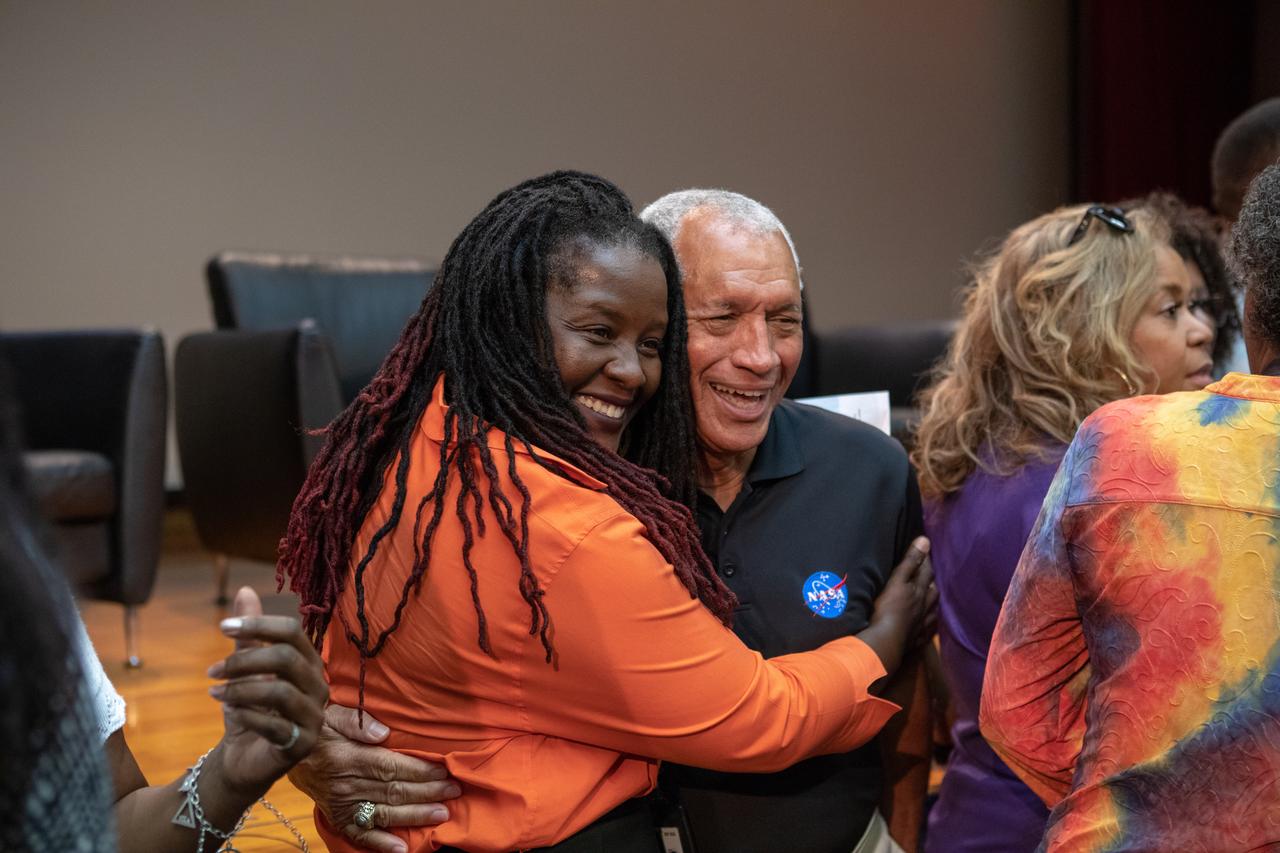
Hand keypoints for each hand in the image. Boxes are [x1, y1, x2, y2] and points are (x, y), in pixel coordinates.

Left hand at [205, 586, 327, 799]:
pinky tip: (229, 713)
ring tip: (215, 693)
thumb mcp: (245, 669)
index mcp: (308, 663)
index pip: (292, 632)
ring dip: (240, 690)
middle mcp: (318, 686)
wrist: (244, 758)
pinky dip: (247, 716)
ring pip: (280, 692)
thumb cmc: (249, 709)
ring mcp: (314, 716)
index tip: (222, 627)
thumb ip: (249, 635)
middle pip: (286, 658)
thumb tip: (246, 590)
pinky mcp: (304, 744)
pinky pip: (275, 726)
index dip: (258, 625)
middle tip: (212, 670)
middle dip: (243, 661)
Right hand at [287, 703, 459, 852]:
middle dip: (427, 792)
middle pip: (393, 791)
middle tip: (454, 792)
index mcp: (349, 758)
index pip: (391, 767)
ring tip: (441, 815)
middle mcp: (346, 786)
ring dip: (414, 815)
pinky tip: (402, 848)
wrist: (287, 751)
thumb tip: (383, 732)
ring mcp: (341, 805)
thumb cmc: (319, 728)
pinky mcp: (337, 817)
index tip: (444, 771)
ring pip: (384, 812)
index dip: (420, 771)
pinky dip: (381, 843)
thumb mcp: (333, 714)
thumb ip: (357, 722)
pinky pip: (360, 834)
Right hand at [856, 537, 935, 678]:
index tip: (925, 549)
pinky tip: (928, 624)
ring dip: (932, 602)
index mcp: (919, 591)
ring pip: (932, 610)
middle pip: (932, 591)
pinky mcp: (916, 639)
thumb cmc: (886, 609)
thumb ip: (910, 562)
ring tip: (931, 596)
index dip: (925, 560)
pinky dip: (929, 625)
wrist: (883, 642)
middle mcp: (924, 606)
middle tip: (928, 573)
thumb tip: (925, 540)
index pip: (925, 571)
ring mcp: (921, 624)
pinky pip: (927, 631)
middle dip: (931, 581)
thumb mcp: (896, 581)